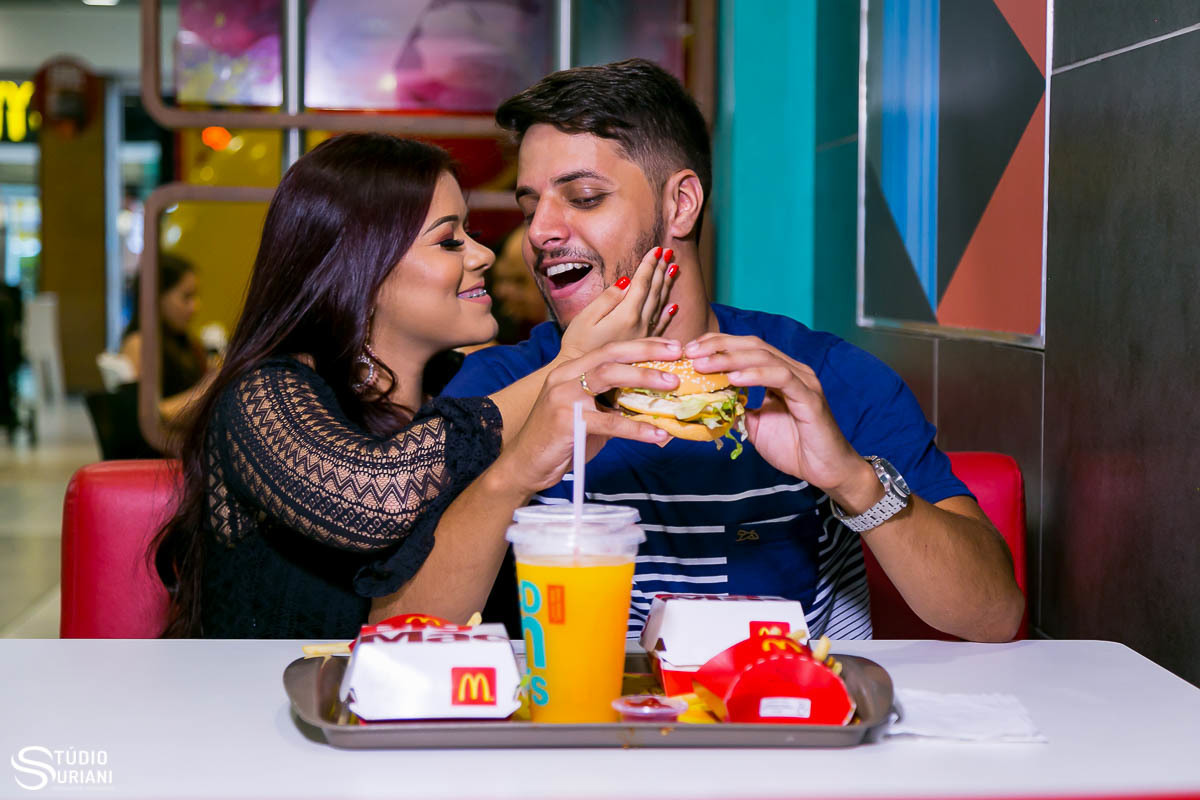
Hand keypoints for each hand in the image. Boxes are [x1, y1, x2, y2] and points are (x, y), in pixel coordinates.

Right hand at [499, 338, 681, 493]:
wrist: (525, 464)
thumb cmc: (561, 440)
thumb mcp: (590, 416)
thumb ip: (615, 406)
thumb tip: (657, 408)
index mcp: (571, 370)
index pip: (610, 349)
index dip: (642, 345)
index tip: (671, 345)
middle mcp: (565, 376)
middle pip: (610, 353)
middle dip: (646, 350)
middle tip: (677, 353)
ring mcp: (563, 396)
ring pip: (608, 375)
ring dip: (644, 377)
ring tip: (673, 384)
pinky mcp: (566, 421)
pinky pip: (609, 422)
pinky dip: (637, 428)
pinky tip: (658, 435)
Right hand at [559, 246, 678, 359]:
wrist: (582, 376)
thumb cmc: (578, 345)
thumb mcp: (586, 318)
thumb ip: (607, 299)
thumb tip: (626, 281)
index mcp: (626, 315)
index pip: (642, 284)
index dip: (649, 265)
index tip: (656, 249)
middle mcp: (640, 324)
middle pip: (654, 292)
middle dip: (661, 270)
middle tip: (669, 253)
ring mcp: (643, 335)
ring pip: (660, 305)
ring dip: (666, 286)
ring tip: (673, 269)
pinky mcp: (642, 345)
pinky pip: (660, 326)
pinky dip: (667, 314)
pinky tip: (673, 306)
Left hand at [685, 334, 871, 498]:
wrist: (826, 470)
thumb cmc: (794, 447)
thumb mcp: (756, 425)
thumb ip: (738, 409)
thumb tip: (709, 402)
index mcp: (780, 372)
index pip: (746, 347)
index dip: (718, 345)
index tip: (690, 350)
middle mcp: (793, 370)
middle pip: (753, 345)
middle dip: (719, 346)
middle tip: (690, 353)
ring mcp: (803, 382)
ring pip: (764, 357)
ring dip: (730, 359)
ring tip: (704, 364)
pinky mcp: (810, 398)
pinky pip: (781, 378)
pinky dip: (756, 375)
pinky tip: (734, 378)